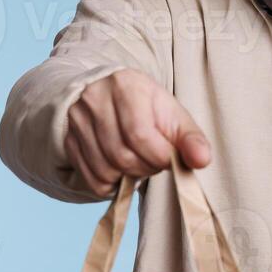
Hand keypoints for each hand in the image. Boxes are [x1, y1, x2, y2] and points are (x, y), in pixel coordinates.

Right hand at [64, 68, 210, 195]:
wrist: (107, 92)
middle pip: (122, 155)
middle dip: (146, 168)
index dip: (159, 156)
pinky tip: (121, 171)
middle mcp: (95, 100)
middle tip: (155, 162)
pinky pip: (91, 178)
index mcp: (126, 87)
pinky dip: (111, 184)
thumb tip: (202, 160)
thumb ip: (190, 137)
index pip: (139, 134)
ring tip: (139, 162)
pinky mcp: (69, 140)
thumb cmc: (145, 106)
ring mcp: (78, 121)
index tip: (169, 158)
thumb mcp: (172, 113)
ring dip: (129, 177)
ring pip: (105, 170)